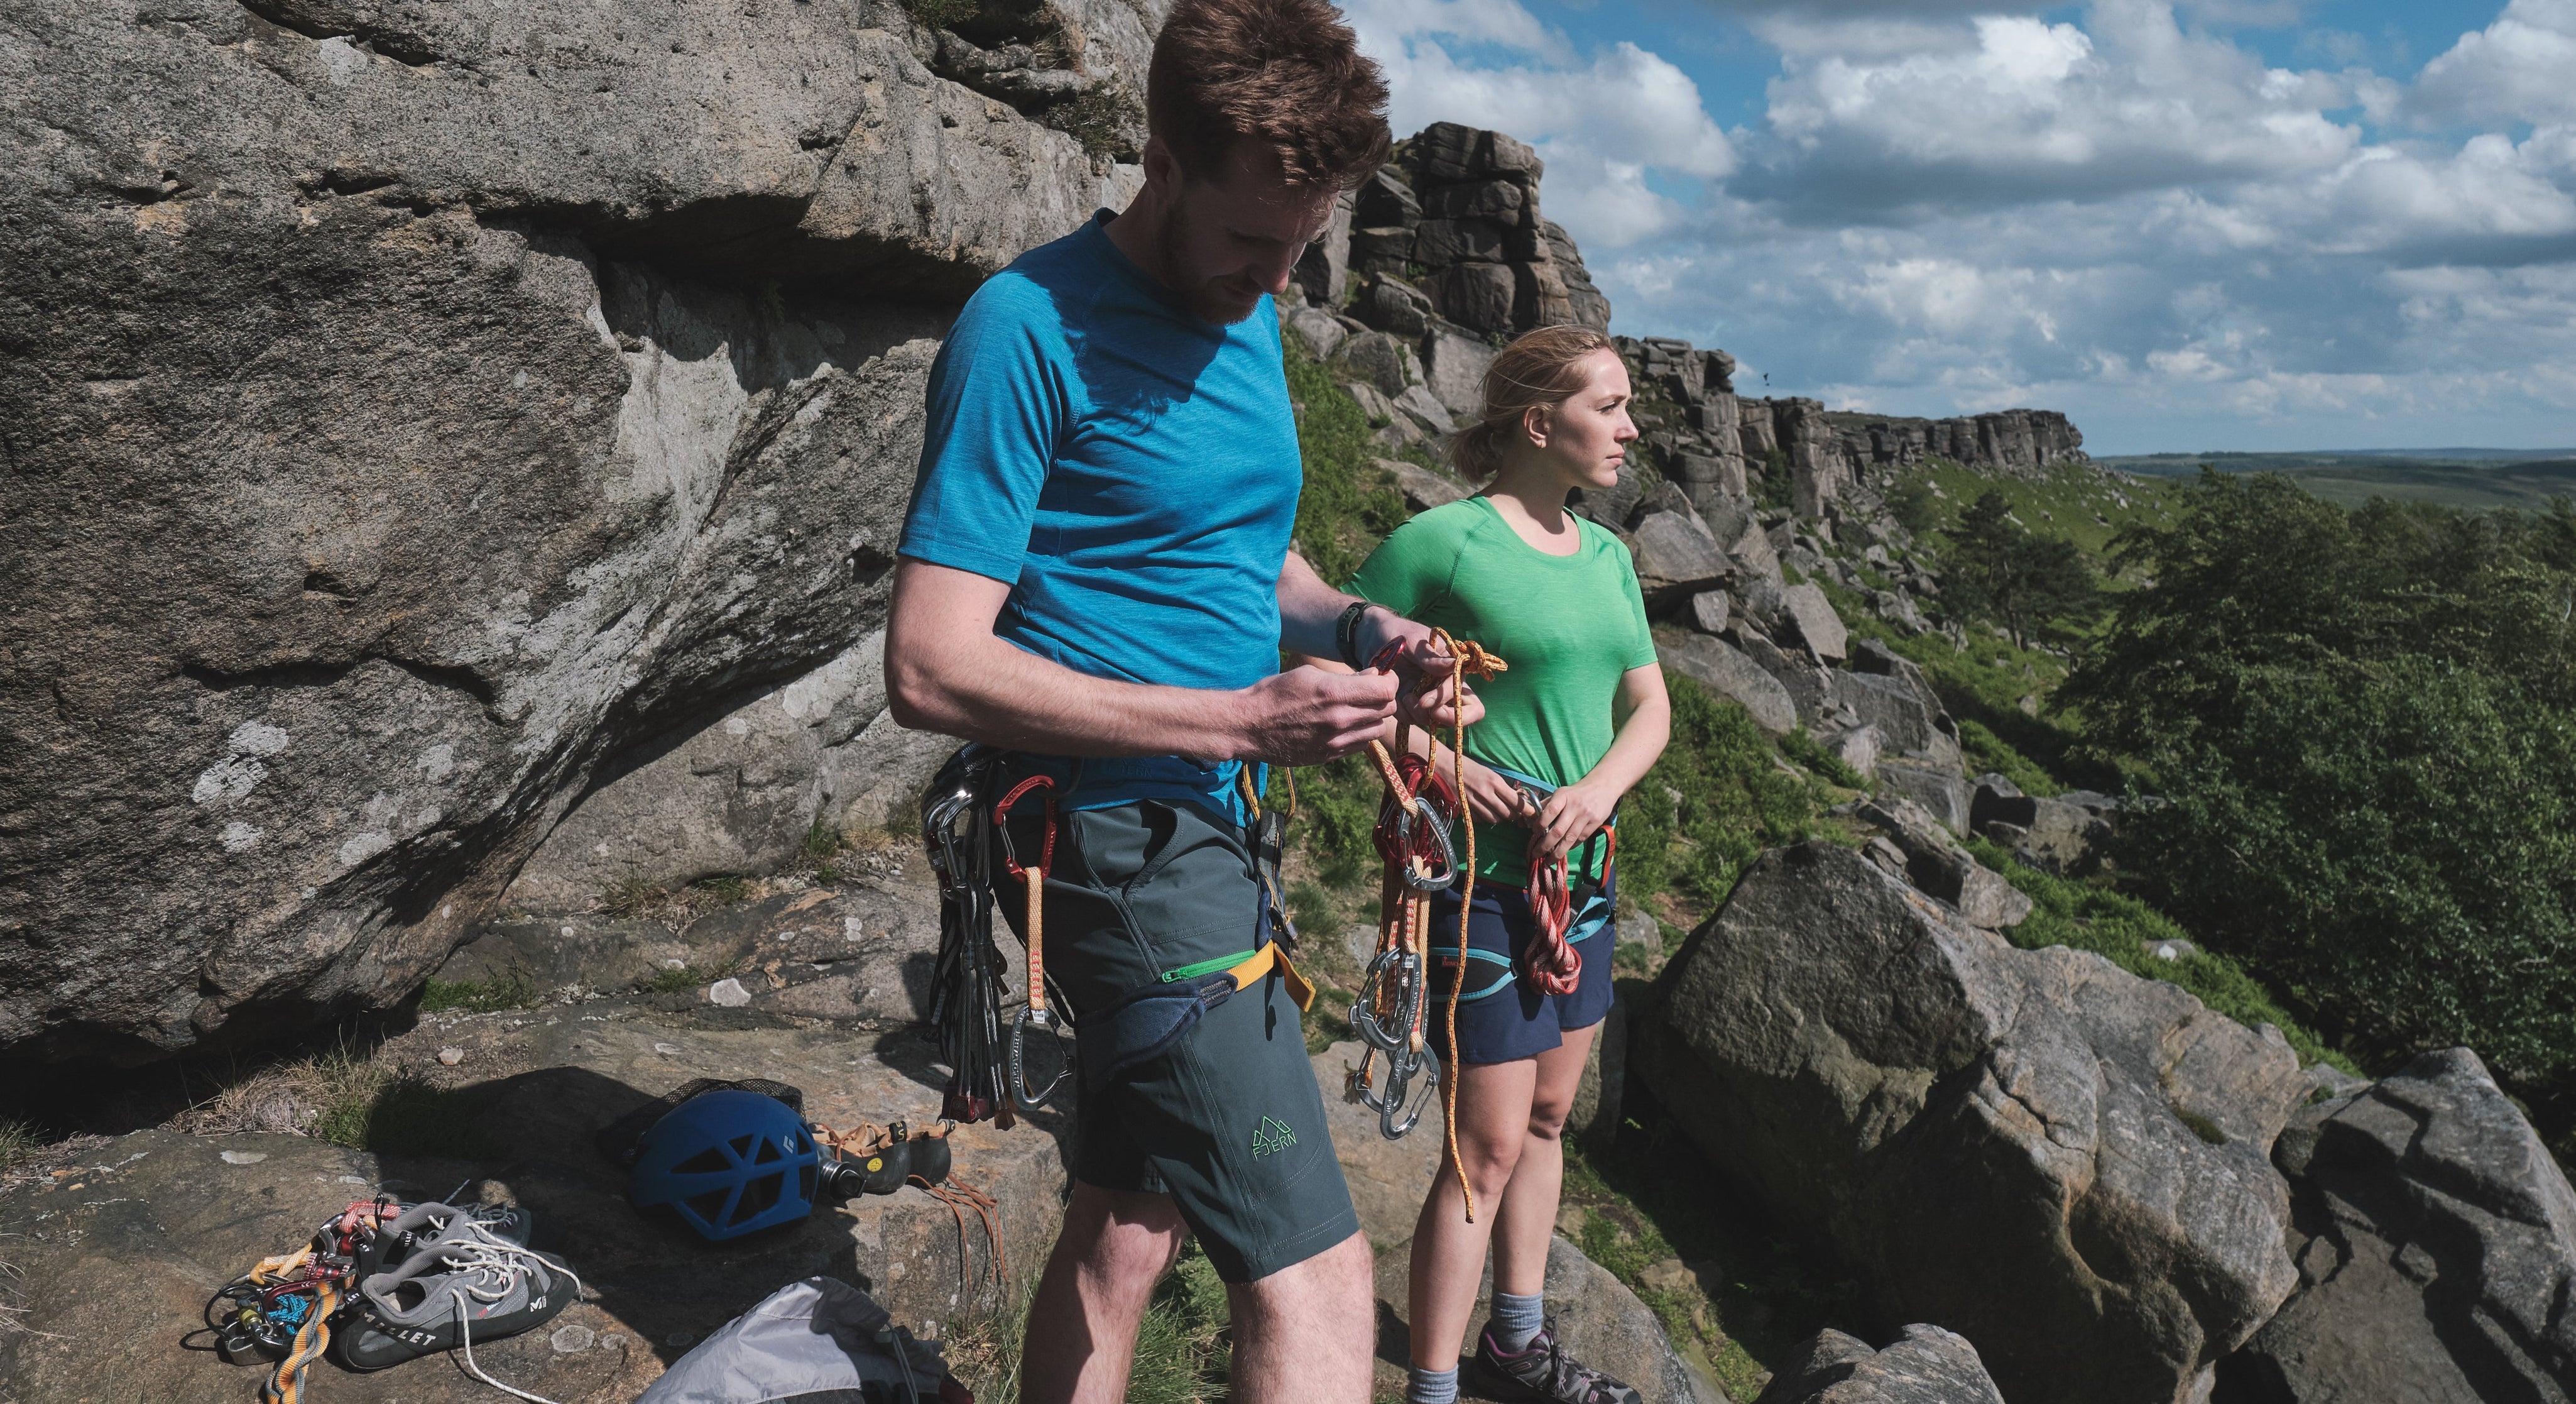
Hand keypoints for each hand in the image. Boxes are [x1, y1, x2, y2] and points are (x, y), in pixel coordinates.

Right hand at [1232, 665, 1398, 765]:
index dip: (1388, 680)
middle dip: (1382, 697)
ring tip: (1357, 709)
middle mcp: (1339, 720)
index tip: (1381, 676)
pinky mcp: (1329, 756)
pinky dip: (1360, 733)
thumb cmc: (1275, 693)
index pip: (1385, 689)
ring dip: (1373, 717)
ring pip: (1377, 729)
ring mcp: (1335, 741)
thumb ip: (1345, 678)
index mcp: (1334, 693)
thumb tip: (1374, 675)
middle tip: (1370, 691)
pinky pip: (1361, 744)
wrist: (1249, 726)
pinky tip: (1345, 724)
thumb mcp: (1308, 674)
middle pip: (1386, 709)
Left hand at [1358, 609, 1488, 730]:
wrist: (1372, 638)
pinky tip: (1395, 697)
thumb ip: (1430, 656)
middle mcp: (1445, 685)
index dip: (1446, 699)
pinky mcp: (1411, 704)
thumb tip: (1454, 666)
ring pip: (1434, 720)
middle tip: (1427, 711)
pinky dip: (1403, 713)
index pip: (1464, 693)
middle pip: (1464, 714)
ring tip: (1404, 696)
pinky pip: (1412, 718)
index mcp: (1452, 667)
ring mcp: (1428, 696)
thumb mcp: (1412, 640)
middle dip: (1448, 718)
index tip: (1425, 701)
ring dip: (1419, 714)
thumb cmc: (1397, 632)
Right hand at [1456, 757, 1539, 826]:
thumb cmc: (1470, 767)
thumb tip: (1516, 799)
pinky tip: (1487, 812)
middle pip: (1506, 813)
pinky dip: (1486, 819)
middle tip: (1517, 814)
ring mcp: (1474, 802)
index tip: (1531, 813)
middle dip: (1514, 816)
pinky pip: (1480, 820)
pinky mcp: (1464, 808)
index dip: (1526, 810)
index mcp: (1494, 781)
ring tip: (1502, 813)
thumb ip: (1502, 787)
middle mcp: (1485, 793)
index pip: (1515, 801)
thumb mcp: (1490, 773)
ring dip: (1501, 818)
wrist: (1447, 766)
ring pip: (1494, 819)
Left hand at [1532, 778, 1614, 866]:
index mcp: (1563, 796)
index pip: (1550, 811)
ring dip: (1557, 852)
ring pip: (1569, 839)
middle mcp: (1575, 806)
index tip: (1534, 832)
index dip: (1540, 823)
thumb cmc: (1576, 793)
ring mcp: (1586, 816)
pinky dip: (1569, 847)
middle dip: (1545, 845)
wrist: (1603, 787)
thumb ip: (1546, 805)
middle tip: (1536, 854)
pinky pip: (1579, 839)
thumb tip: (1528, 820)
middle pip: (1558, 830)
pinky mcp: (1595, 824)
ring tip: (1548, 861)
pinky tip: (1562, 852)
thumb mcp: (1561, 793)